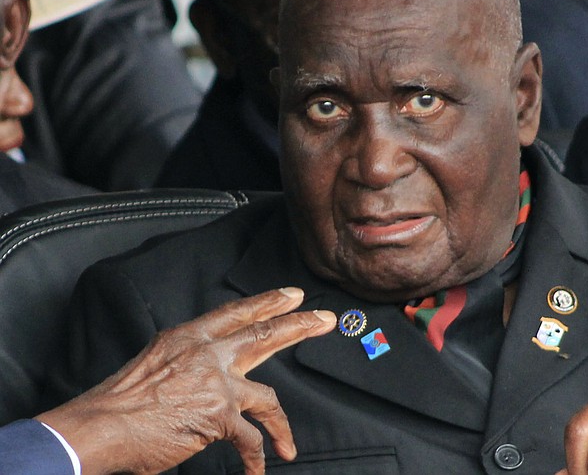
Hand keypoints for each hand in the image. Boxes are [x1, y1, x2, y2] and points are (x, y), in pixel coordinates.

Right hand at [37, 287, 335, 474]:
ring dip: (282, 424)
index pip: (236, 313)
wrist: (97, 428)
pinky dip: (256, 458)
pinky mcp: (218, 415)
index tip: (292, 296)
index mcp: (187, 337)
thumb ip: (188, 363)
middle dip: (299, 326)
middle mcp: (205, 353)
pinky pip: (250, 439)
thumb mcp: (154, 364)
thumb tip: (211, 374)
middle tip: (324, 320)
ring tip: (289, 442)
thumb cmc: (118, 402)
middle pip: (263, 335)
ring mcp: (215, 383)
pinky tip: (257, 470)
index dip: (267, 302)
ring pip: (267, 396)